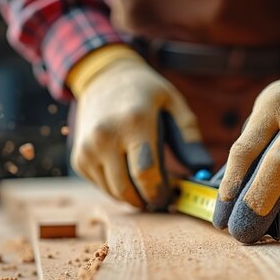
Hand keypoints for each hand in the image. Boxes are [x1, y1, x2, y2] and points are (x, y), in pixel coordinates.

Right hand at [71, 55, 210, 208]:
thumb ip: (189, 134)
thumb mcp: (173, 102)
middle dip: (148, 201)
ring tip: (148, 187)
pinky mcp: (79, 158)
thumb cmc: (145, 92)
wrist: (103, 78)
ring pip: (114, 193)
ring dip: (133, 198)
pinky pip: (101, 186)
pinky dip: (117, 188)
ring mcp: (88, 149)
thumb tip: (201, 168)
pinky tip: (129, 175)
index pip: (146, 173)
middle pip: (127, 189)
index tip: (171, 196)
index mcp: (134, 123)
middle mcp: (105, 137)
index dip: (161, 192)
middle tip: (162, 199)